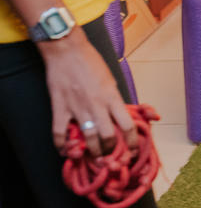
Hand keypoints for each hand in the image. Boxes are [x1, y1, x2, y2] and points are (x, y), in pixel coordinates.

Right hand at [39, 32, 136, 157]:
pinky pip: (59, 132)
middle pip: (108, 137)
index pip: (127, 125)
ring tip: (93, 156)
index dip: (133, 142)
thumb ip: (115, 99)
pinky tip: (64, 151)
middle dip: (111, 150)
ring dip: (92, 151)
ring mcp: (77, 107)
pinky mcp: (60, 107)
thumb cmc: (91, 62)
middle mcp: (97, 105)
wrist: (67, 51)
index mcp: (112, 97)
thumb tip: (122, 115)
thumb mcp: (111, 80)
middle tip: (111, 156)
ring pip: (87, 138)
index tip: (133, 150)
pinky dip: (61, 144)